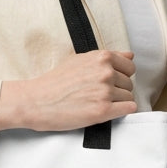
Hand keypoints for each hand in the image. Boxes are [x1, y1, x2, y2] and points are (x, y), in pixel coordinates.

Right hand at [0, 51, 135, 131]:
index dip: (121, 75)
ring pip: (129, 97)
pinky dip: (122, 112)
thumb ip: (107, 58)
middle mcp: (105, 72)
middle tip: (99, 95)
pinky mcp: (103, 110)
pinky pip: (129, 109)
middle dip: (118, 90)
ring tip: (98, 103)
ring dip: (118, 102)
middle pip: (129, 83)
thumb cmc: (54, 82)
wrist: (36, 101)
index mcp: (101, 58)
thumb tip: (129, 55)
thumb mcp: (80, 60)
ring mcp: (105, 91)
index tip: (110, 81)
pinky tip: (108, 111)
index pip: (129, 66)